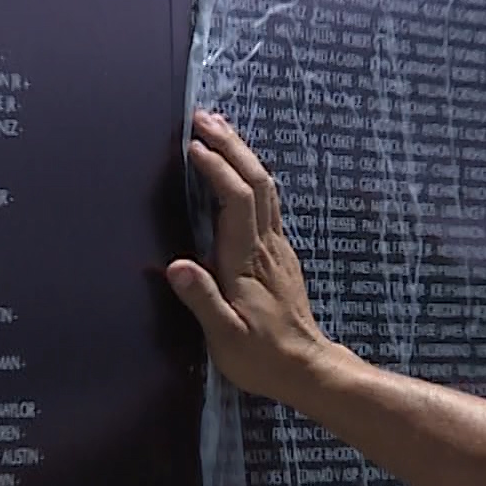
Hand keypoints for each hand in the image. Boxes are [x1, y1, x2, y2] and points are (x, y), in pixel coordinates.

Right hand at [168, 111, 341, 404]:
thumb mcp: (225, 338)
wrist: (307, 368)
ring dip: (242, 154)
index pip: (235, 202)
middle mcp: (266, 246)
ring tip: (218, 129)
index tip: (192, 147)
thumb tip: (178, 266)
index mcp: (247, 262)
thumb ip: (203, 300)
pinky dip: (248, 176)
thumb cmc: (262, 357)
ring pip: (264, 188)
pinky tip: (237, 171)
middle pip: (255, 182)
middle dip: (231, 146)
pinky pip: (266, 202)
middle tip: (203, 118)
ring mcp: (277, 247)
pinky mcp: (280, 254)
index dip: (216, 170)